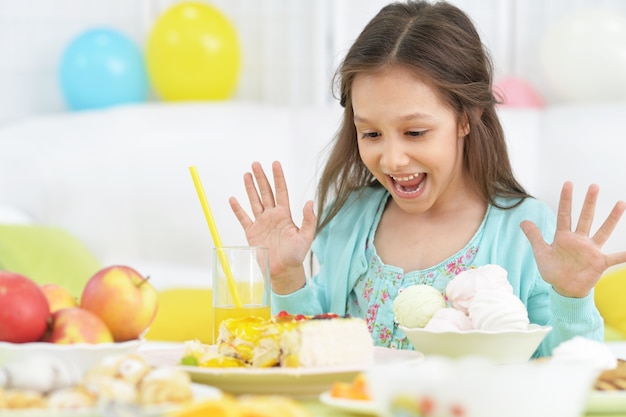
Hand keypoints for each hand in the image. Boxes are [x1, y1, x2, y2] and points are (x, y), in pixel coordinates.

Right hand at [229, 161, 315, 293]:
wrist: (283, 271)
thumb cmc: (296, 255)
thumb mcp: (306, 237)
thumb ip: (308, 219)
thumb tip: (310, 202)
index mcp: (285, 215)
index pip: (281, 191)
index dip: (278, 177)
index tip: (275, 164)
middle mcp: (272, 216)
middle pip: (266, 192)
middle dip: (261, 178)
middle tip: (256, 164)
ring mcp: (261, 223)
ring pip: (254, 201)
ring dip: (250, 188)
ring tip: (246, 174)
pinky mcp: (252, 233)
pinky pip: (243, 218)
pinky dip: (237, 209)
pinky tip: (233, 199)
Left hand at [520, 182, 625, 297]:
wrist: (564, 289)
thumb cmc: (553, 270)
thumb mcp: (541, 253)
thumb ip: (534, 236)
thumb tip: (523, 221)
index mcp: (564, 237)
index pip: (564, 214)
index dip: (566, 199)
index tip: (568, 184)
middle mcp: (579, 240)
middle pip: (585, 217)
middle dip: (589, 202)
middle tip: (594, 186)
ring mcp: (591, 250)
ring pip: (603, 231)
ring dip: (612, 218)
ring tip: (621, 203)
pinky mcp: (599, 262)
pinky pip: (615, 258)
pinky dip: (624, 255)